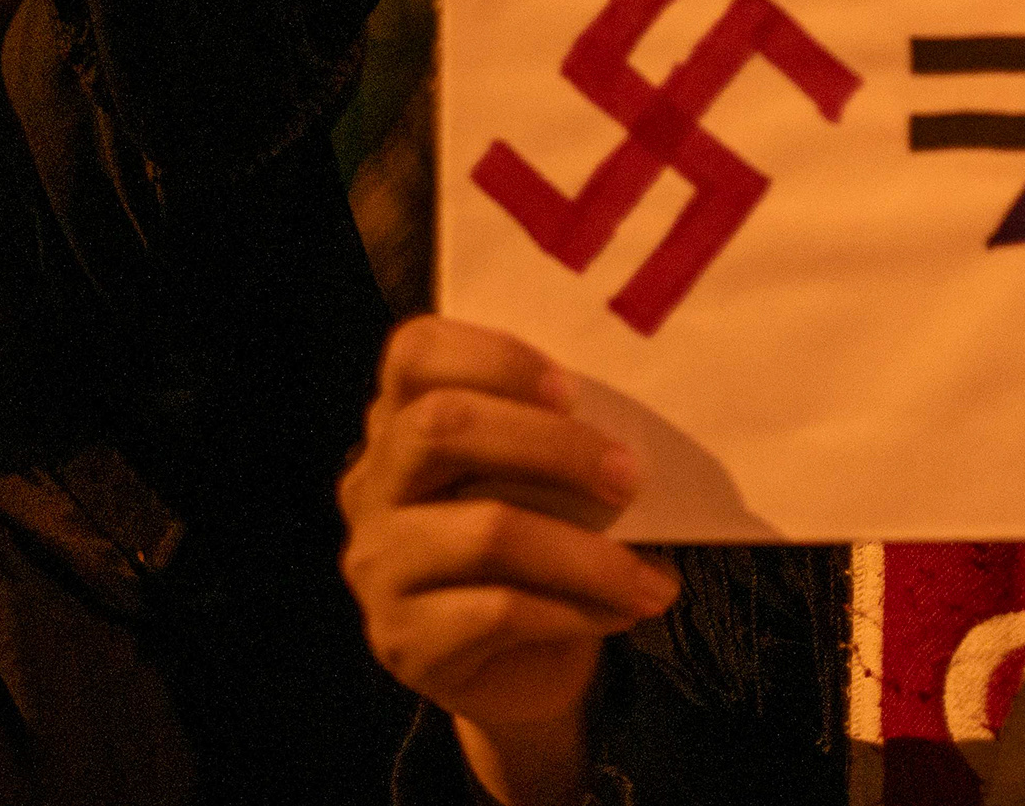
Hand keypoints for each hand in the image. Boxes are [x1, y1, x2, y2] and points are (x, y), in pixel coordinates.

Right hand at [339, 316, 680, 805]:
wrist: (522, 671)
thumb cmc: (543, 544)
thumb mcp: (549, 481)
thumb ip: (564, 438)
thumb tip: (639, 435)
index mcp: (402, 420)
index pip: (415, 353)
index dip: (494, 357)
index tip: (571, 388)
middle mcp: (373, 485)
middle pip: (441, 427)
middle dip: (551, 445)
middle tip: (630, 476)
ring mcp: (378, 566)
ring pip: (484, 533)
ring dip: (587, 554)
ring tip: (651, 576)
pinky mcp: (402, 641)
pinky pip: (497, 612)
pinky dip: (574, 610)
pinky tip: (620, 611)